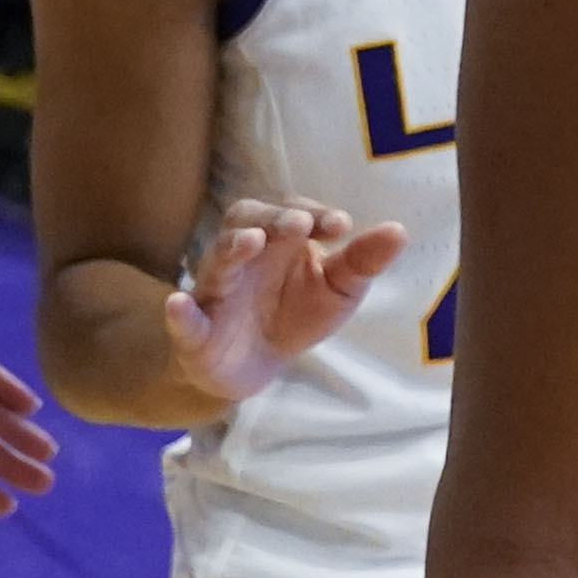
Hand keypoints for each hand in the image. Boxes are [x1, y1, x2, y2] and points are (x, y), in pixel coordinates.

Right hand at [164, 200, 408, 406]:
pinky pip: (183, 320)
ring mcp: (218, 291)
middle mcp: (245, 256)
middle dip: (274, 218)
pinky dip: (179, 313)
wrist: (255, 366)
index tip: (341, 226)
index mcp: (280, 240)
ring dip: (232, 248)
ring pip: (217, 261)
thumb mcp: (338, 289)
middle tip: (299, 223)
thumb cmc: (296, 312)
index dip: (314, 213)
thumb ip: (363, 261)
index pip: (293, 211)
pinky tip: (178, 303)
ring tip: (251, 241)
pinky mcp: (196, 332)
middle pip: (248, 220)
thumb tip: (399, 230)